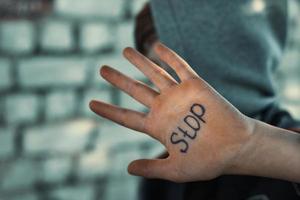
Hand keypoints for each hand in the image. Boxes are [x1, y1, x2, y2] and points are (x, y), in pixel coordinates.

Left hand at [89, 42, 254, 181]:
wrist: (236, 148)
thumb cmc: (208, 161)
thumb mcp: (176, 170)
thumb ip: (152, 168)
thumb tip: (128, 168)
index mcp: (157, 127)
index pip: (127, 117)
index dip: (109, 110)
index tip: (91, 104)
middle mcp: (164, 108)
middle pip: (135, 90)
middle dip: (118, 79)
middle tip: (102, 69)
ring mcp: (178, 95)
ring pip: (154, 74)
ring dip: (140, 61)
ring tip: (125, 50)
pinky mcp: (195, 85)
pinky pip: (179, 66)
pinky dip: (168, 56)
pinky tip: (156, 46)